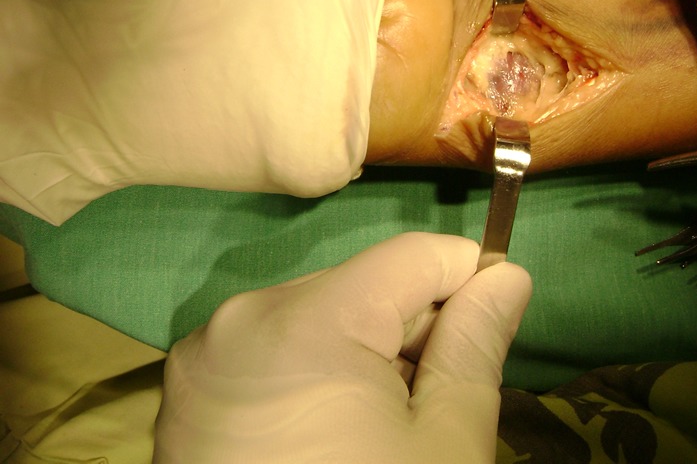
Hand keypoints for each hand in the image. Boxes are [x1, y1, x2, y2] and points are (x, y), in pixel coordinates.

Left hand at [153, 232, 531, 462]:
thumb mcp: (444, 446)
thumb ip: (475, 345)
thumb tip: (506, 275)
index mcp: (307, 320)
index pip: (415, 256)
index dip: (468, 280)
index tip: (493, 328)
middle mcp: (240, 320)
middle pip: (363, 285)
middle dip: (412, 330)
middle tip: (430, 408)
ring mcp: (202, 360)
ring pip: (319, 316)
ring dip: (364, 354)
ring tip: (376, 434)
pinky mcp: (186, 396)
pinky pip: (272, 351)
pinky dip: (314, 374)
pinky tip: (329, 438)